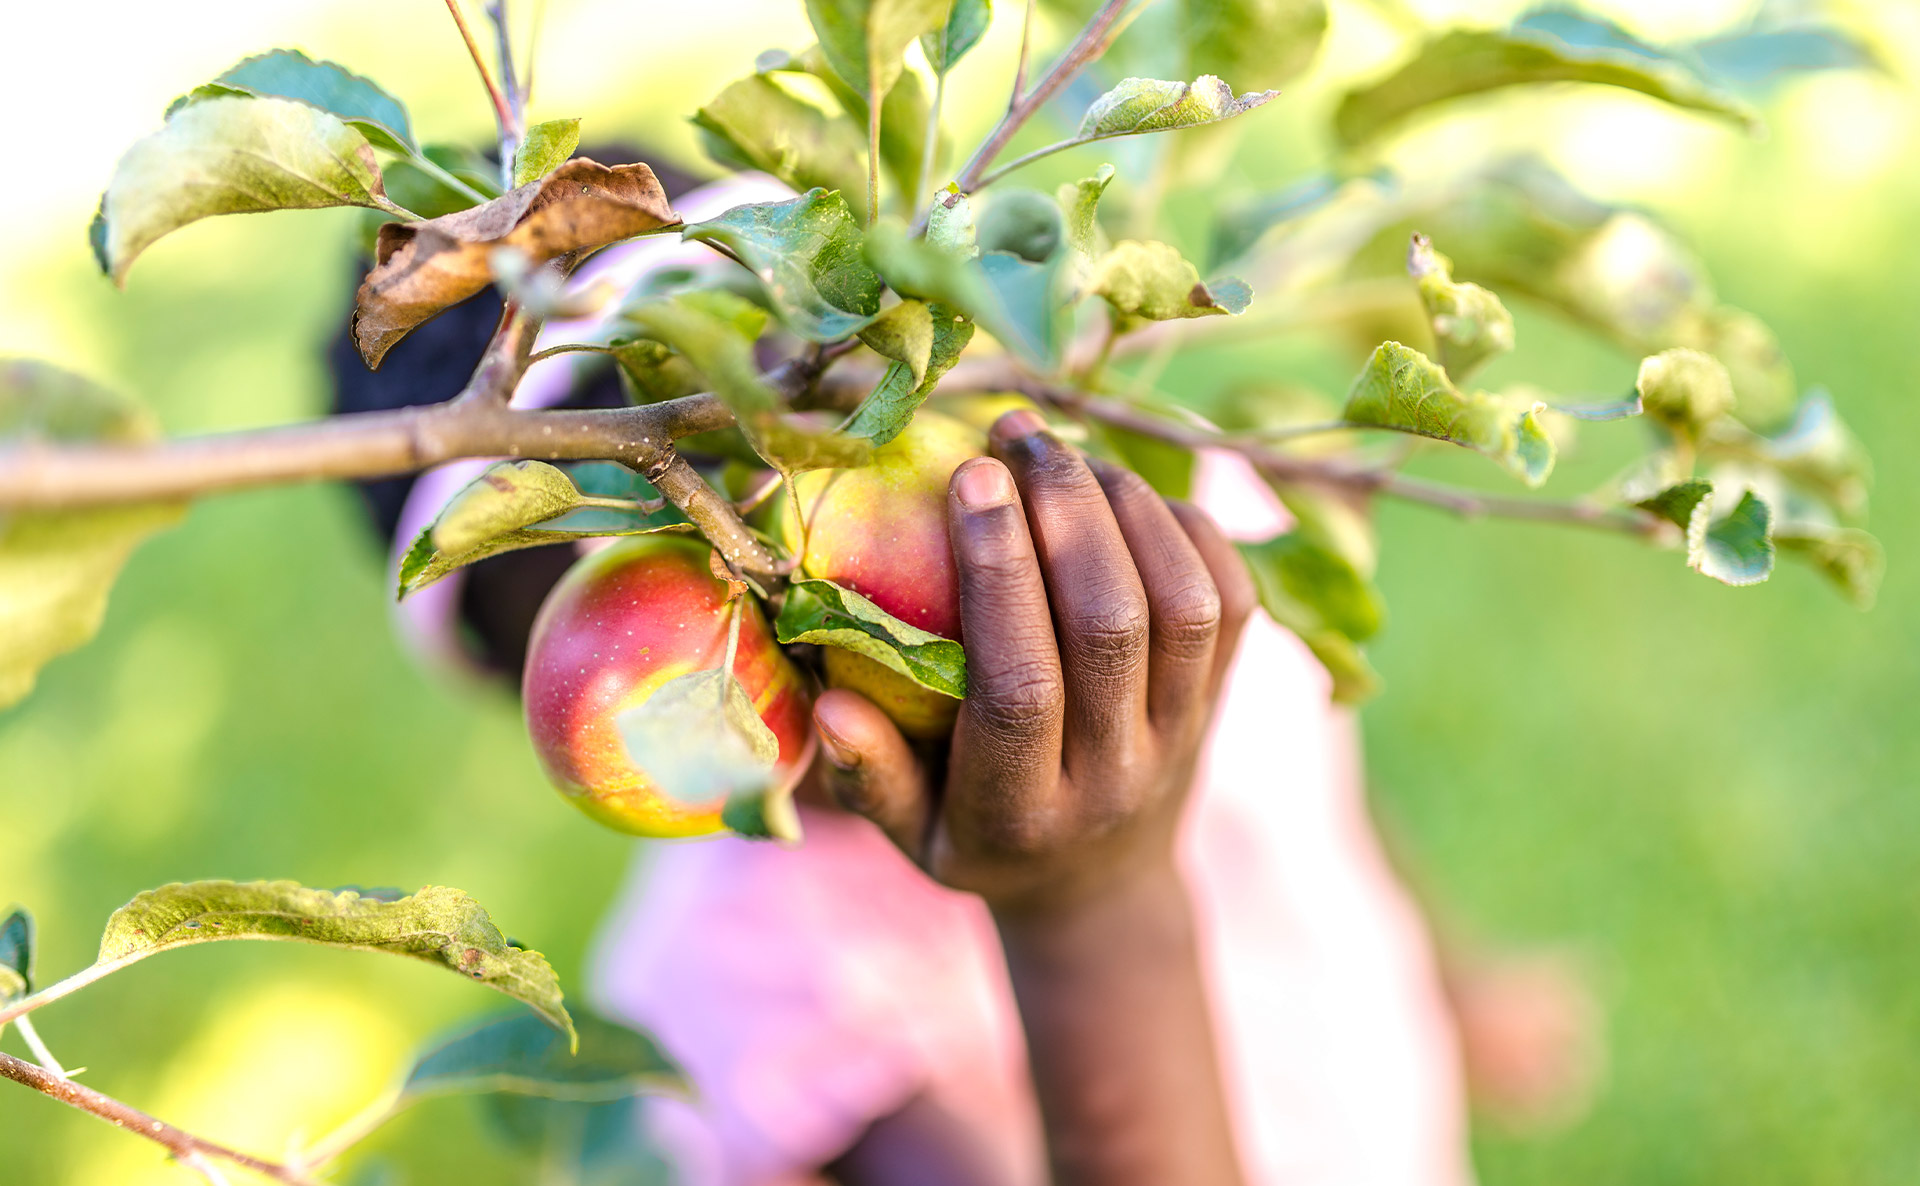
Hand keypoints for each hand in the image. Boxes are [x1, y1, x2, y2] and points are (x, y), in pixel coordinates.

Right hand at [811, 408, 1255, 917]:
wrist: (1103, 890)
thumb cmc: (980, 841)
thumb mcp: (912, 836)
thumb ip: (872, 776)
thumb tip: (829, 704)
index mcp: (1023, 810)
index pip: (1019, 683)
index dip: (998, 573)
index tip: (967, 478)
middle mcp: (1116, 772)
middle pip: (1112, 627)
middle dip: (1066, 511)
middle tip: (1015, 434)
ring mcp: (1183, 733)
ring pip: (1184, 603)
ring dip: (1128, 507)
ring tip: (1065, 453)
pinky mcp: (1224, 696)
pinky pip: (1231, 597)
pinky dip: (1186, 527)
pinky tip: (1124, 490)